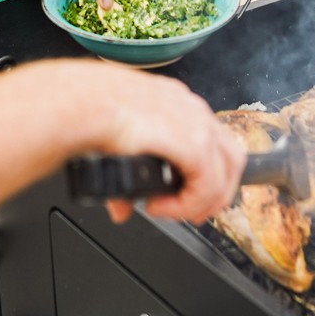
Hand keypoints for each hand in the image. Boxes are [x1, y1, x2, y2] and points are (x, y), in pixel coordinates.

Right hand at [90, 65, 244, 223]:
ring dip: (205, 200)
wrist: (85, 104)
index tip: (187, 194)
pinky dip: (189, 204)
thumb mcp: (114, 143)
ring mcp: (198, 125)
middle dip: (216, 191)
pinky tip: (164, 208)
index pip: (211, 140)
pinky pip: (208, 185)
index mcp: (176, 103)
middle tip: (194, 211)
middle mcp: (193, 110)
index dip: (206, 172)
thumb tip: (122, 207)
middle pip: (230, 157)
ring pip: (227, 173)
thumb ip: (125, 176)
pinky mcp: (196, 144)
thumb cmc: (90, 109)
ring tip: (180, 212)